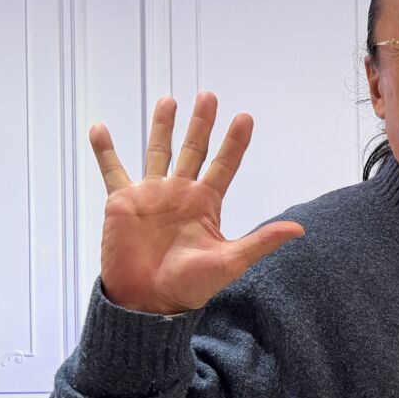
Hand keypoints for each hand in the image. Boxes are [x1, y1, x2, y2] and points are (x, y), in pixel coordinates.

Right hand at [90, 93, 303, 314]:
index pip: (224, 165)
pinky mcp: (122, 202)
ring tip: (169, 100)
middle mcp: (180, 193)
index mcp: (206, 204)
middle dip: (201, 124)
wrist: (148, 302)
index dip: (235, 143)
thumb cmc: (190, 286)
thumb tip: (299, 229)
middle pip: (193, 150)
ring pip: (158, 152)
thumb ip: (261, 241)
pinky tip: (99, 128)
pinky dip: (105, 150)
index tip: (245, 117)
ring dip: (162, 126)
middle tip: (209, 96)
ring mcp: (151, 194)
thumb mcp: (230, 262)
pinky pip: (112, 170)